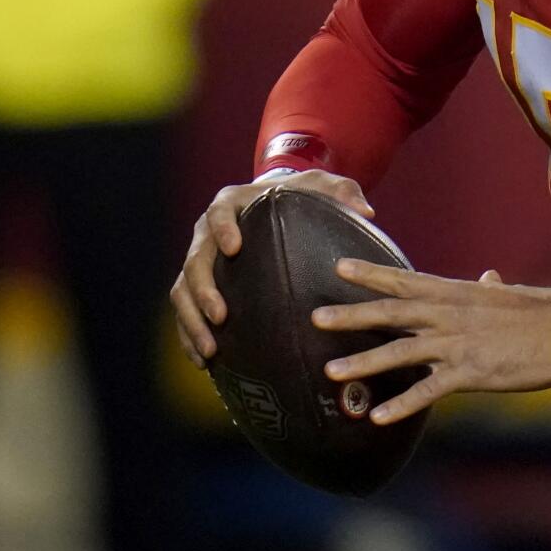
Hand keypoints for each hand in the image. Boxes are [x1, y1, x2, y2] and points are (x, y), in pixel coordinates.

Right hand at [170, 169, 371, 366]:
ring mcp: (201, 260)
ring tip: (211, 350)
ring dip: (192, 321)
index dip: (222, 230)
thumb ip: (343, 192)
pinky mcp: (199, 287)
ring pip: (183, 291)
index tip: (234, 248)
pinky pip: (186, 313)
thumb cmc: (300, 197)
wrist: (274, 208)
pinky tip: (206, 362)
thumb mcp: (323, 188)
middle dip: (203, 290)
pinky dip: (191, 336)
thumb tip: (367, 212)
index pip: (219, 212)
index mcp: (232, 203)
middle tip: (221, 316)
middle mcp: (208, 232)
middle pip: (195, 259)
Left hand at [313, 264, 550, 422]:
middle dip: (351, 315)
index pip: (404, 280)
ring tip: (332, 372)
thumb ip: (488, 288)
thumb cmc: (538, 311)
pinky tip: (377, 416)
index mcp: (455, 293)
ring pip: (400, 353)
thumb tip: (487, 277)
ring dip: (364, 362)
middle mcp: (448, 315)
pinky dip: (400, 405)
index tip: (339, 266)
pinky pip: (427, 391)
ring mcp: (456, 344)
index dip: (371, 274)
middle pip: (390, 313)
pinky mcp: (468, 373)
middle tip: (315, 317)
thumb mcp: (507, 294)